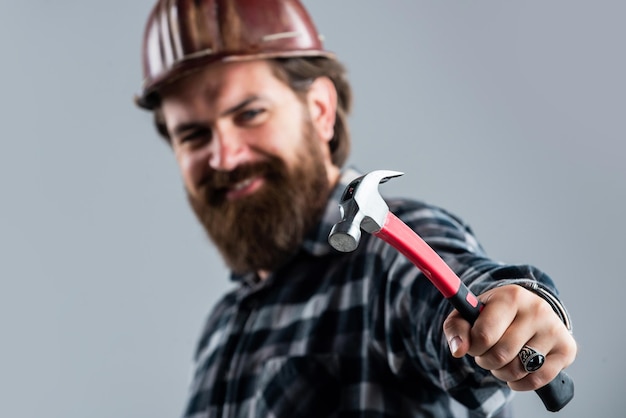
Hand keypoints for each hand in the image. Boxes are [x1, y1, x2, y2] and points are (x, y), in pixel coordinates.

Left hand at [443, 284, 576, 390]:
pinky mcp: (567, 349)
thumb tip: (458, 350)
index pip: (484, 335)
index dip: (473, 347)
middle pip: (501, 355)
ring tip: (501, 360)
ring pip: (518, 369)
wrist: (527, 311)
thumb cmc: (493, 314)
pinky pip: (538, 380)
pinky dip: (521, 383)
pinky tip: (516, 372)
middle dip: (486, 360)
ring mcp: (554, 329)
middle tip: (487, 353)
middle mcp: (536, 309)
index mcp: (510, 296)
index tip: (475, 343)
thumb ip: (456, 328)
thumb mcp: (469, 314)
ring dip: (502, 373)